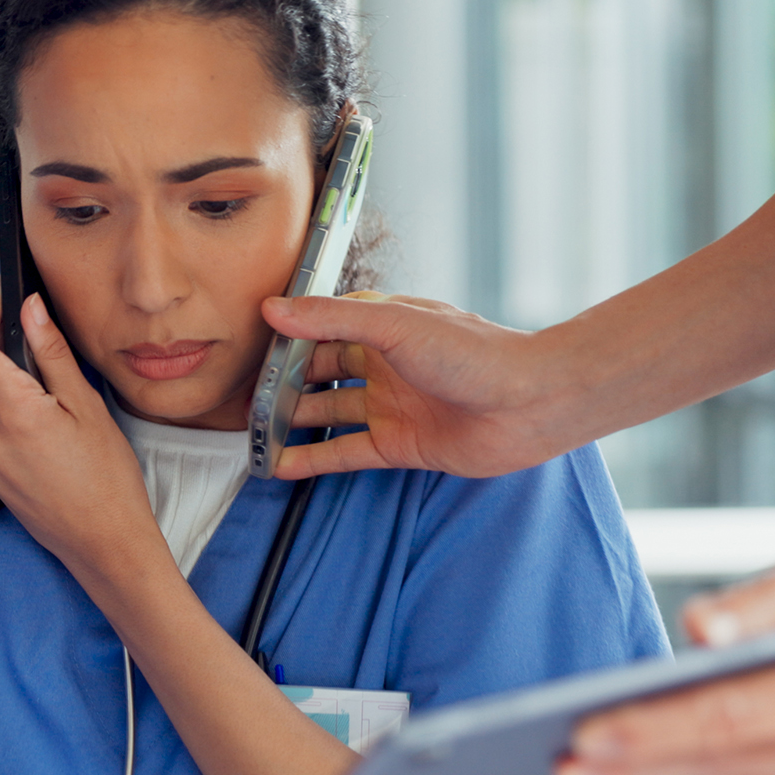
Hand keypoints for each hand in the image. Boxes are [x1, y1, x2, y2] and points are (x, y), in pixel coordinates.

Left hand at [0, 289, 166, 579]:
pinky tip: (49, 442)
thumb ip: (51, 353)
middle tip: (57, 372)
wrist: (103, 545)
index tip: (7, 302)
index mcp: (11, 411)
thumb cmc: (106, 480)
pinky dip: (14, 421)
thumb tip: (29, 309)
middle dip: (15, 361)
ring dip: (17, 394)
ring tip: (60, 419)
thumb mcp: (87, 406)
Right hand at [261, 291, 565, 479]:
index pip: (321, 327)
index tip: (249, 344)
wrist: (531, 403)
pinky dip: (312, 458)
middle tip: (243, 394)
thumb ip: (332, 318)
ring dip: (292, 421)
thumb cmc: (477, 354)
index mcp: (383, 325)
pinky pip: (345, 452)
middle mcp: (384, 364)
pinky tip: (281, 465)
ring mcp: (391, 405)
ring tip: (252, 431)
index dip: (287, 336)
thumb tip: (274, 309)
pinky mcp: (399, 445)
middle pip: (320, 371)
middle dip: (283, 381)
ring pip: (328, 411)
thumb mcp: (395, 324)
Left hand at [556, 517, 774, 774]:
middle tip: (561, 766)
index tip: (583, 735)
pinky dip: (720, 771)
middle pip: (731, 760)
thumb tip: (695, 629)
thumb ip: (768, 597)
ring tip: (595, 768)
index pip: (730, 719)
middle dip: (640, 764)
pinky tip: (664, 760)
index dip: (650, 730)